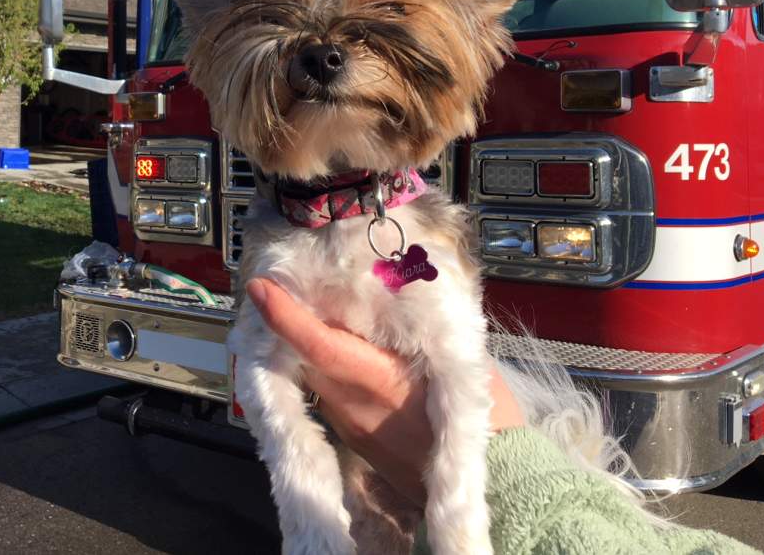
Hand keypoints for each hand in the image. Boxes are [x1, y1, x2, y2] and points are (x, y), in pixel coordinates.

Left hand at [245, 277, 523, 507]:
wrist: (501, 480)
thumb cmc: (491, 413)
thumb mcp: (457, 360)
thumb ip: (413, 334)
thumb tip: (386, 297)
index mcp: (383, 381)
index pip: (320, 345)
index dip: (286, 316)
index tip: (261, 288)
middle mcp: (357, 406)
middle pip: (306, 357)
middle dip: (293, 322)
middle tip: (290, 283)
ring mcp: (352, 427)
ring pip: (315, 376)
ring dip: (310, 346)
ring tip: (318, 309)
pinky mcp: (354, 440)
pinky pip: (330, 396)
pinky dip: (329, 371)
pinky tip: (343, 351)